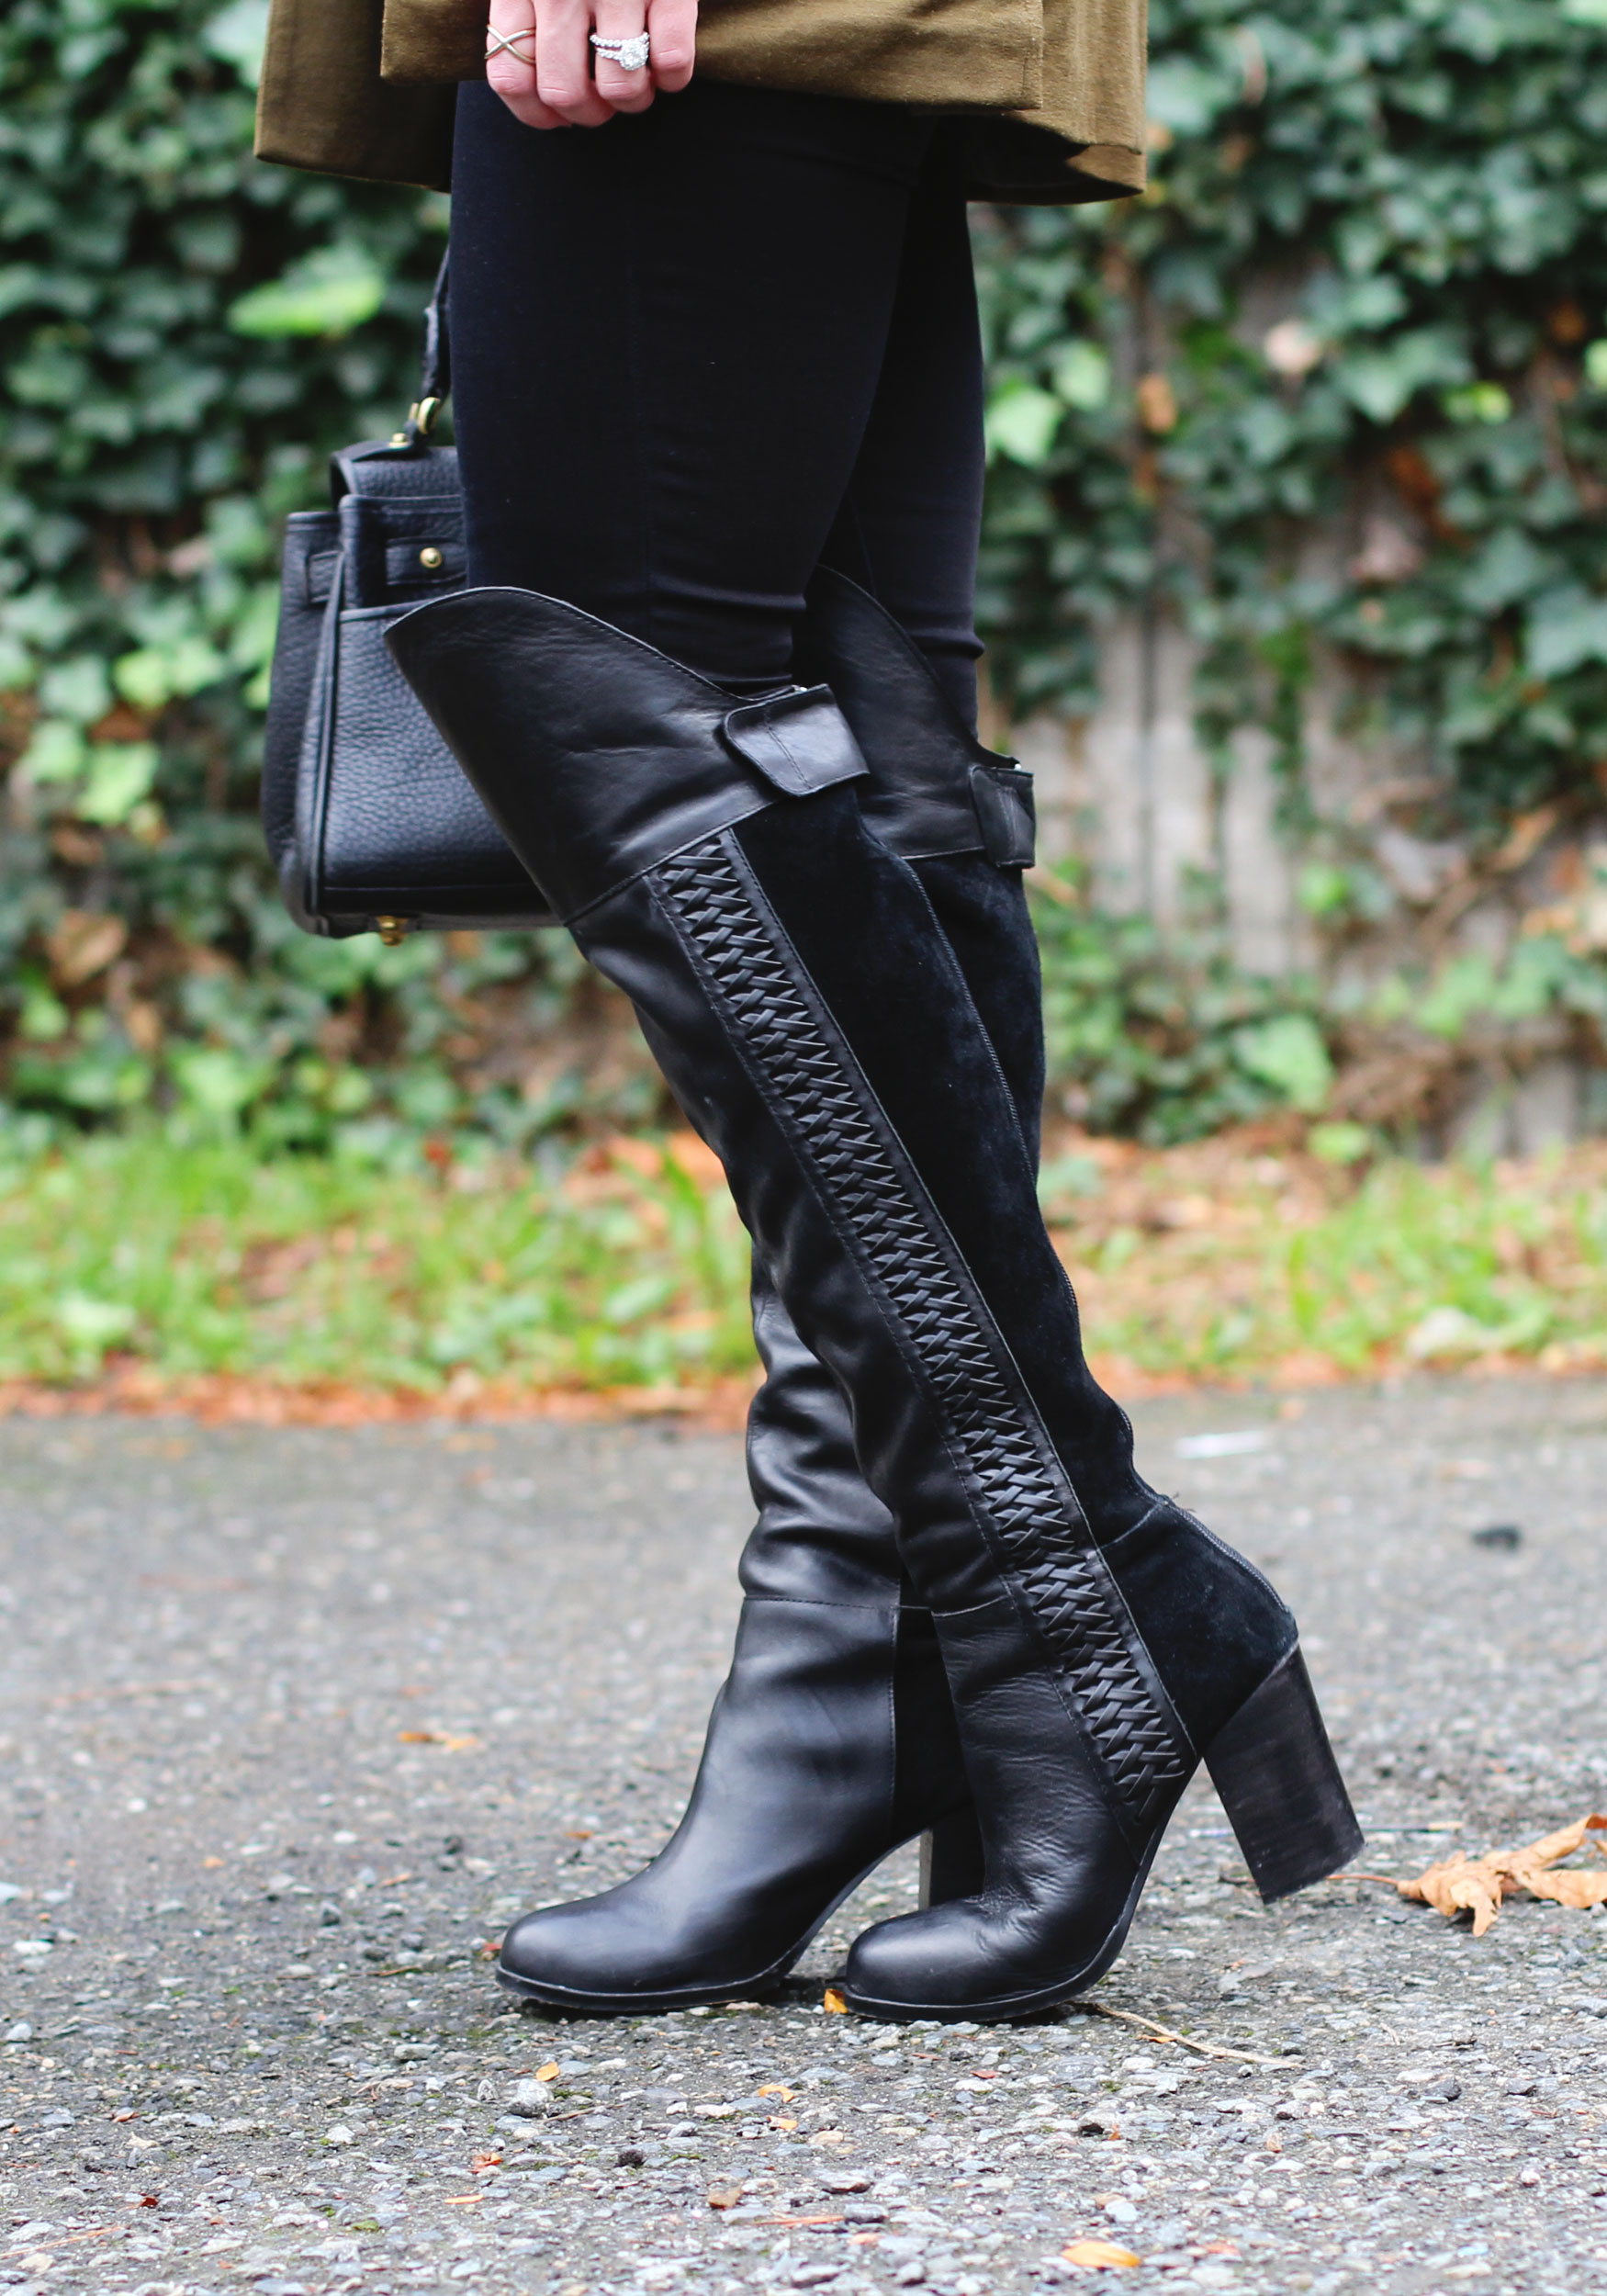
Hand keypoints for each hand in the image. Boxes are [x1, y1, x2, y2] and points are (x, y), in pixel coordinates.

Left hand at [485, 0, 696, 128]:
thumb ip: (520, 9)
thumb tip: (528, 87)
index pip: (510, 76)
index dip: (534, 113)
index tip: (558, 114)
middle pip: (565, 93)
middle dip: (590, 113)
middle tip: (606, 97)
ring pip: (622, 88)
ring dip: (635, 98)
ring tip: (641, 76)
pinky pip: (672, 61)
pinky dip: (675, 76)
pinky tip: (670, 61)